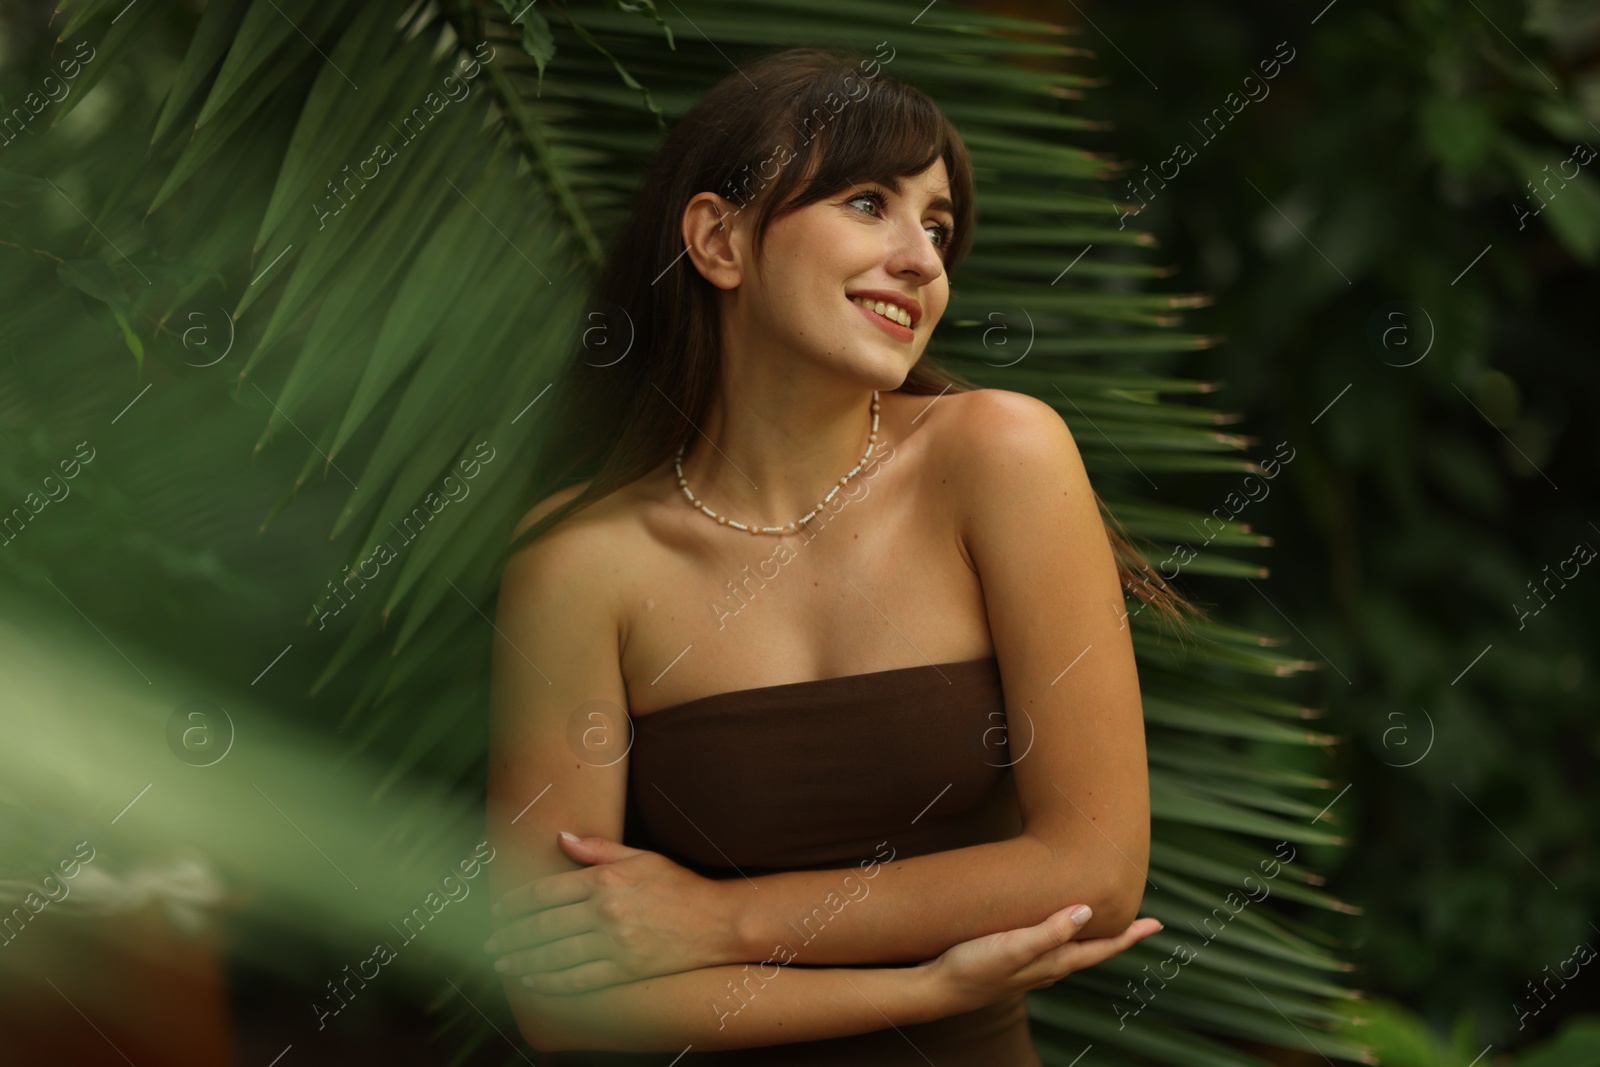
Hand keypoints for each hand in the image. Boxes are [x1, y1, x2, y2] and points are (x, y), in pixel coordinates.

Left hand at [485, 833, 736, 993]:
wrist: (717, 922)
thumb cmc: (679, 886)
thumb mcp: (640, 857)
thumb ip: (597, 849)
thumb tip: (560, 837)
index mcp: (605, 879)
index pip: (547, 892)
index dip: (516, 903)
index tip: (498, 911)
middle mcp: (606, 911)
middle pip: (544, 926)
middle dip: (512, 935)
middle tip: (491, 942)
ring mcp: (615, 943)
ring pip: (555, 955)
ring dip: (524, 960)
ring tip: (505, 963)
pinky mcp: (625, 969)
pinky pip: (578, 979)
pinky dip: (551, 982)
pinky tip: (534, 982)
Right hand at [926, 905, 1161, 1010]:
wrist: (940, 987)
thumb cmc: (975, 966)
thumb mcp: (1014, 946)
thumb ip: (1050, 931)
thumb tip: (1088, 911)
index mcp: (1054, 962)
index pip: (1102, 948)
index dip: (1130, 935)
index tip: (1156, 924)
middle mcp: (1049, 967)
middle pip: (1093, 950)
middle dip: (1117, 935)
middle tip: (1139, 920)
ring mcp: (1032, 967)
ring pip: (1073, 950)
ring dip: (1092, 936)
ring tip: (1104, 921)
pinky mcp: (1014, 961)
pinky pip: (1051, 947)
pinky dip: (1064, 935)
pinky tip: (1055, 928)